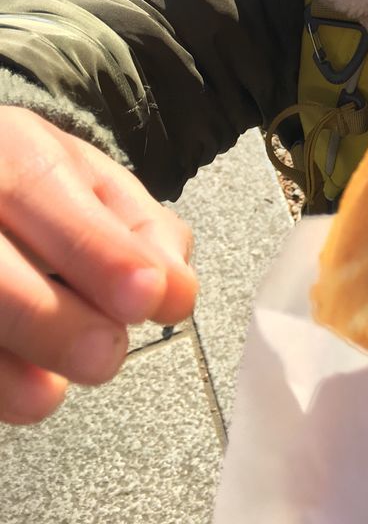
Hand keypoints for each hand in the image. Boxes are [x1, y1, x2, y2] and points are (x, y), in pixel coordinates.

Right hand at [0, 107, 196, 423]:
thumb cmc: (32, 184)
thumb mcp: (91, 182)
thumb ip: (140, 229)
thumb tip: (175, 292)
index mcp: (12, 148)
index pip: (46, 191)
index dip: (97, 250)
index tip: (149, 296)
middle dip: (51, 319)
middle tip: (103, 355)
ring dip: (4, 365)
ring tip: (47, 394)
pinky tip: (16, 392)